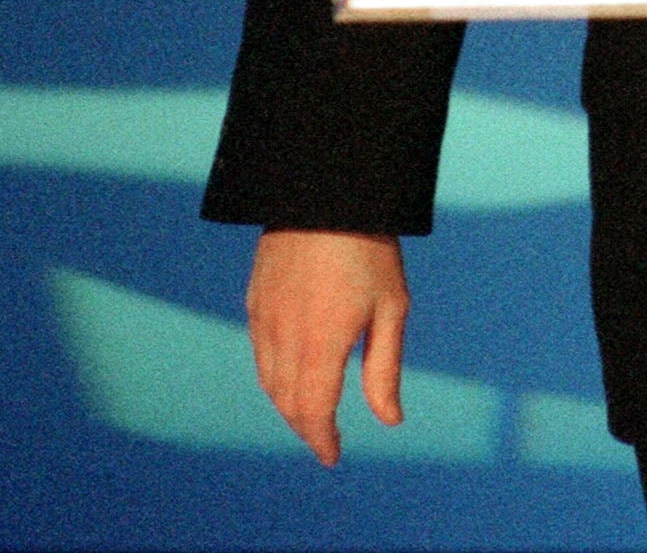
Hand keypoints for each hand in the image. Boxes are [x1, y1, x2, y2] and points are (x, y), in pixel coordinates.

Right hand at [248, 228, 407, 466]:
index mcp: (321, 344)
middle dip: (305, 426)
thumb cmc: (370, 249)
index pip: (313, 411)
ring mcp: (264, 317)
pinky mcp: (255, 298)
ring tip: (309, 412)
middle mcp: (285, 336)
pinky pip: (258, 351)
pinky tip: (289, 372)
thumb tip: (389, 421)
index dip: (321, 439)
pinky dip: (272, 374)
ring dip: (287, 403)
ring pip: (268, 379)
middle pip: (287, 402)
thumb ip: (384, 369)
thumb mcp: (391, 308)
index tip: (332, 455)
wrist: (327, 191)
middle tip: (324, 438)